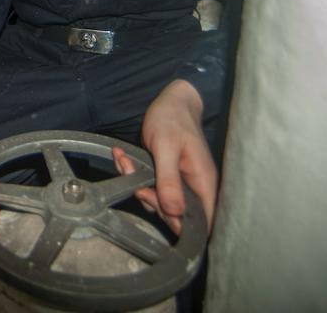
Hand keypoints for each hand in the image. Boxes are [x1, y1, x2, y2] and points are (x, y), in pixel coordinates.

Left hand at [112, 80, 217, 234]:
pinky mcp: (165, 178)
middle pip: (173, 215)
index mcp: (203, 184)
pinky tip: (123, 157)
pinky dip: (132, 175)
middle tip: (132, 172)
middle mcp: (194, 188)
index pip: (201, 223)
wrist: (170, 101)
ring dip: (136, 183)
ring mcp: (179, 184)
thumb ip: (169, 179)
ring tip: (124, 158)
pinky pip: (148, 187)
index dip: (180, 225)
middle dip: (148, 197)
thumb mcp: (166, 147)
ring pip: (156, 201)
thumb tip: (174, 212)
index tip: (156, 203)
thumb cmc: (172, 119)